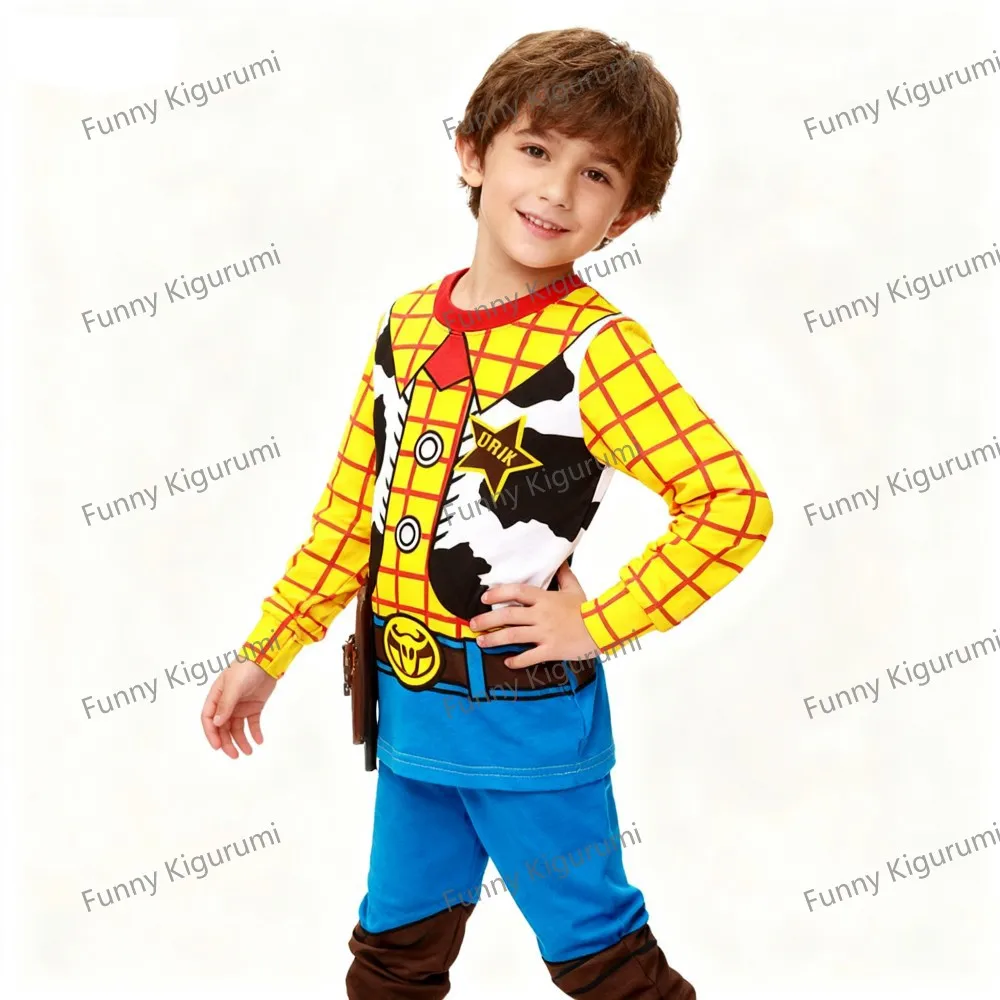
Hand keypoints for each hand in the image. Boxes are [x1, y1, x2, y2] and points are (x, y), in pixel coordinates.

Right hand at [200, 658, 277, 758]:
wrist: (267, 660)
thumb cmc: (246, 669)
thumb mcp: (234, 686)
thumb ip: (226, 705)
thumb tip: (217, 723)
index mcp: (217, 697)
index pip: (209, 718)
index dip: (211, 734)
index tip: (218, 746)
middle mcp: (227, 703)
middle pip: (223, 727)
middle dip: (227, 742)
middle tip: (235, 755)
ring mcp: (240, 705)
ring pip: (237, 728)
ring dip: (241, 741)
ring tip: (248, 752)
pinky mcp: (254, 706)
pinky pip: (252, 723)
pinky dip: (255, 732)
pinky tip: (259, 741)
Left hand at [471, 560, 598, 668]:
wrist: (603, 628)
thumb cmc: (588, 609)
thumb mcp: (575, 588)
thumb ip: (564, 575)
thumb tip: (560, 560)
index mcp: (544, 599)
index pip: (516, 592)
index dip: (498, 593)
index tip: (484, 598)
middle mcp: (540, 615)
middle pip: (507, 615)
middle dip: (487, 620)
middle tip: (473, 623)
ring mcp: (544, 634)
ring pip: (512, 636)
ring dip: (494, 640)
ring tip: (481, 642)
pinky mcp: (550, 650)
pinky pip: (529, 657)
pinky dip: (516, 661)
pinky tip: (507, 662)